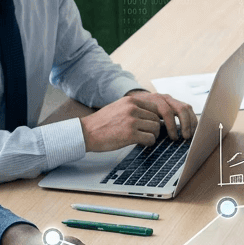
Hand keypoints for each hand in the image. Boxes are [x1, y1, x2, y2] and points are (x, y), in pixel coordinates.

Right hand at [80, 92, 196, 150]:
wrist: (86, 132)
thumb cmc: (101, 123)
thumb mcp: (118, 107)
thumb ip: (133, 108)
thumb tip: (151, 115)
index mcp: (130, 100)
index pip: (154, 106)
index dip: (156, 117)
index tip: (153, 124)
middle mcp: (132, 108)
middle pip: (157, 118)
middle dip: (155, 127)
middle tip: (149, 133)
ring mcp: (132, 121)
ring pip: (156, 128)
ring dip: (153, 135)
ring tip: (145, 138)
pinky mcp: (130, 134)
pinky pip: (150, 139)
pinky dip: (149, 143)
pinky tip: (142, 143)